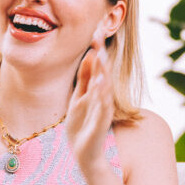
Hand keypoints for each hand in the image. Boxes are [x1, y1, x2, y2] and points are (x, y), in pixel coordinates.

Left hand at [65, 22, 114, 173]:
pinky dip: (102, 95)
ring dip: (103, 72)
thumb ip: (84, 78)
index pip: (98, 66)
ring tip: (101, 56)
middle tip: (98, 37)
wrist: (84, 154)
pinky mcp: (100, 123)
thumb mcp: (79, 97)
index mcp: (95, 90)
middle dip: (100, 56)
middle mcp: (101, 97)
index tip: (94, 31)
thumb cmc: (82, 125)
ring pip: (104, 88)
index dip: (97, 50)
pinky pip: (102, 106)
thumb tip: (90, 54)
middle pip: (102, 73)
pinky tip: (100, 83)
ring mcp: (102, 110)